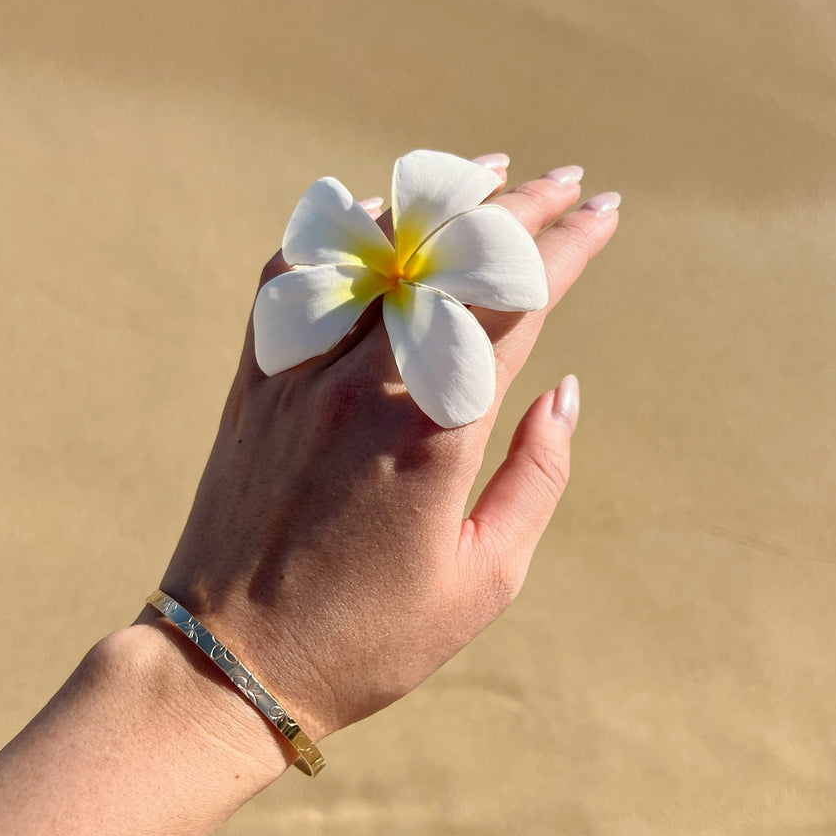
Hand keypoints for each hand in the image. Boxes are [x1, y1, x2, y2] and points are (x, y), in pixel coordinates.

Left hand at [145, 159, 619, 746]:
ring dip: (436, 205)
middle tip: (569, 181)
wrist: (231, 661)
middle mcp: (363, 381)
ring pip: (374, 251)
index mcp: (434, 430)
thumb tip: (568, 390)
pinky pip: (292, 277)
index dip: (567, 247)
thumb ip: (538, 477)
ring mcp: (299, 374)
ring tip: (486, 173)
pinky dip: (337, 234)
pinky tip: (372, 214)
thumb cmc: (369, 636)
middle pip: (450, 260)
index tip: (604, 213)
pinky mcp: (254, 382)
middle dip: (520, 209)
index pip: (514, 304)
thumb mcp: (486, 578)